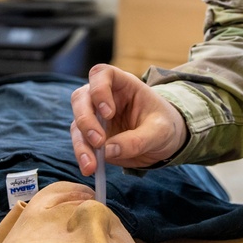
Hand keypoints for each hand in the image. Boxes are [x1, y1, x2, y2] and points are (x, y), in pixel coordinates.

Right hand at [71, 64, 187, 173]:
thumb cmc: (165, 126)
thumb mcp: (160, 132)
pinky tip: (89, 168)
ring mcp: (95, 116)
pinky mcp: (92, 135)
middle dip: (86, 119)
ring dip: (81, 144)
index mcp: (124, 84)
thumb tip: (108, 151)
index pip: (102, 74)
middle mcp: (104, 97)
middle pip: (81, 98)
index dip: (99, 89)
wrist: (165, 141)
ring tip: (91, 165)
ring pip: (77, 123)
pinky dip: (83, 155)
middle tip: (98, 141)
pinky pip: (81, 143)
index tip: (108, 112)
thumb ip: (137, 140)